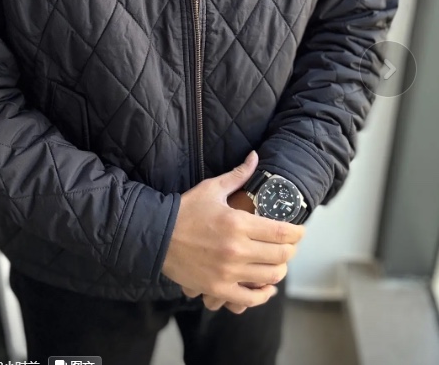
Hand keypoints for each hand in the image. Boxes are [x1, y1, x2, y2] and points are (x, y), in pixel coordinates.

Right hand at [161, 150, 304, 309]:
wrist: (157, 235)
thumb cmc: (186, 210)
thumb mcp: (212, 188)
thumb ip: (238, 175)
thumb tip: (255, 156)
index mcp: (238, 223)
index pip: (281, 232)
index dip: (297, 232)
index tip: (300, 230)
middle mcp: (237, 250)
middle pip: (281, 256)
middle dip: (291, 250)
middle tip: (289, 245)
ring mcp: (228, 272)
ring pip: (271, 277)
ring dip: (280, 270)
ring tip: (277, 262)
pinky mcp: (218, 289)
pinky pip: (251, 299)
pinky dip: (263, 294)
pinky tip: (266, 286)